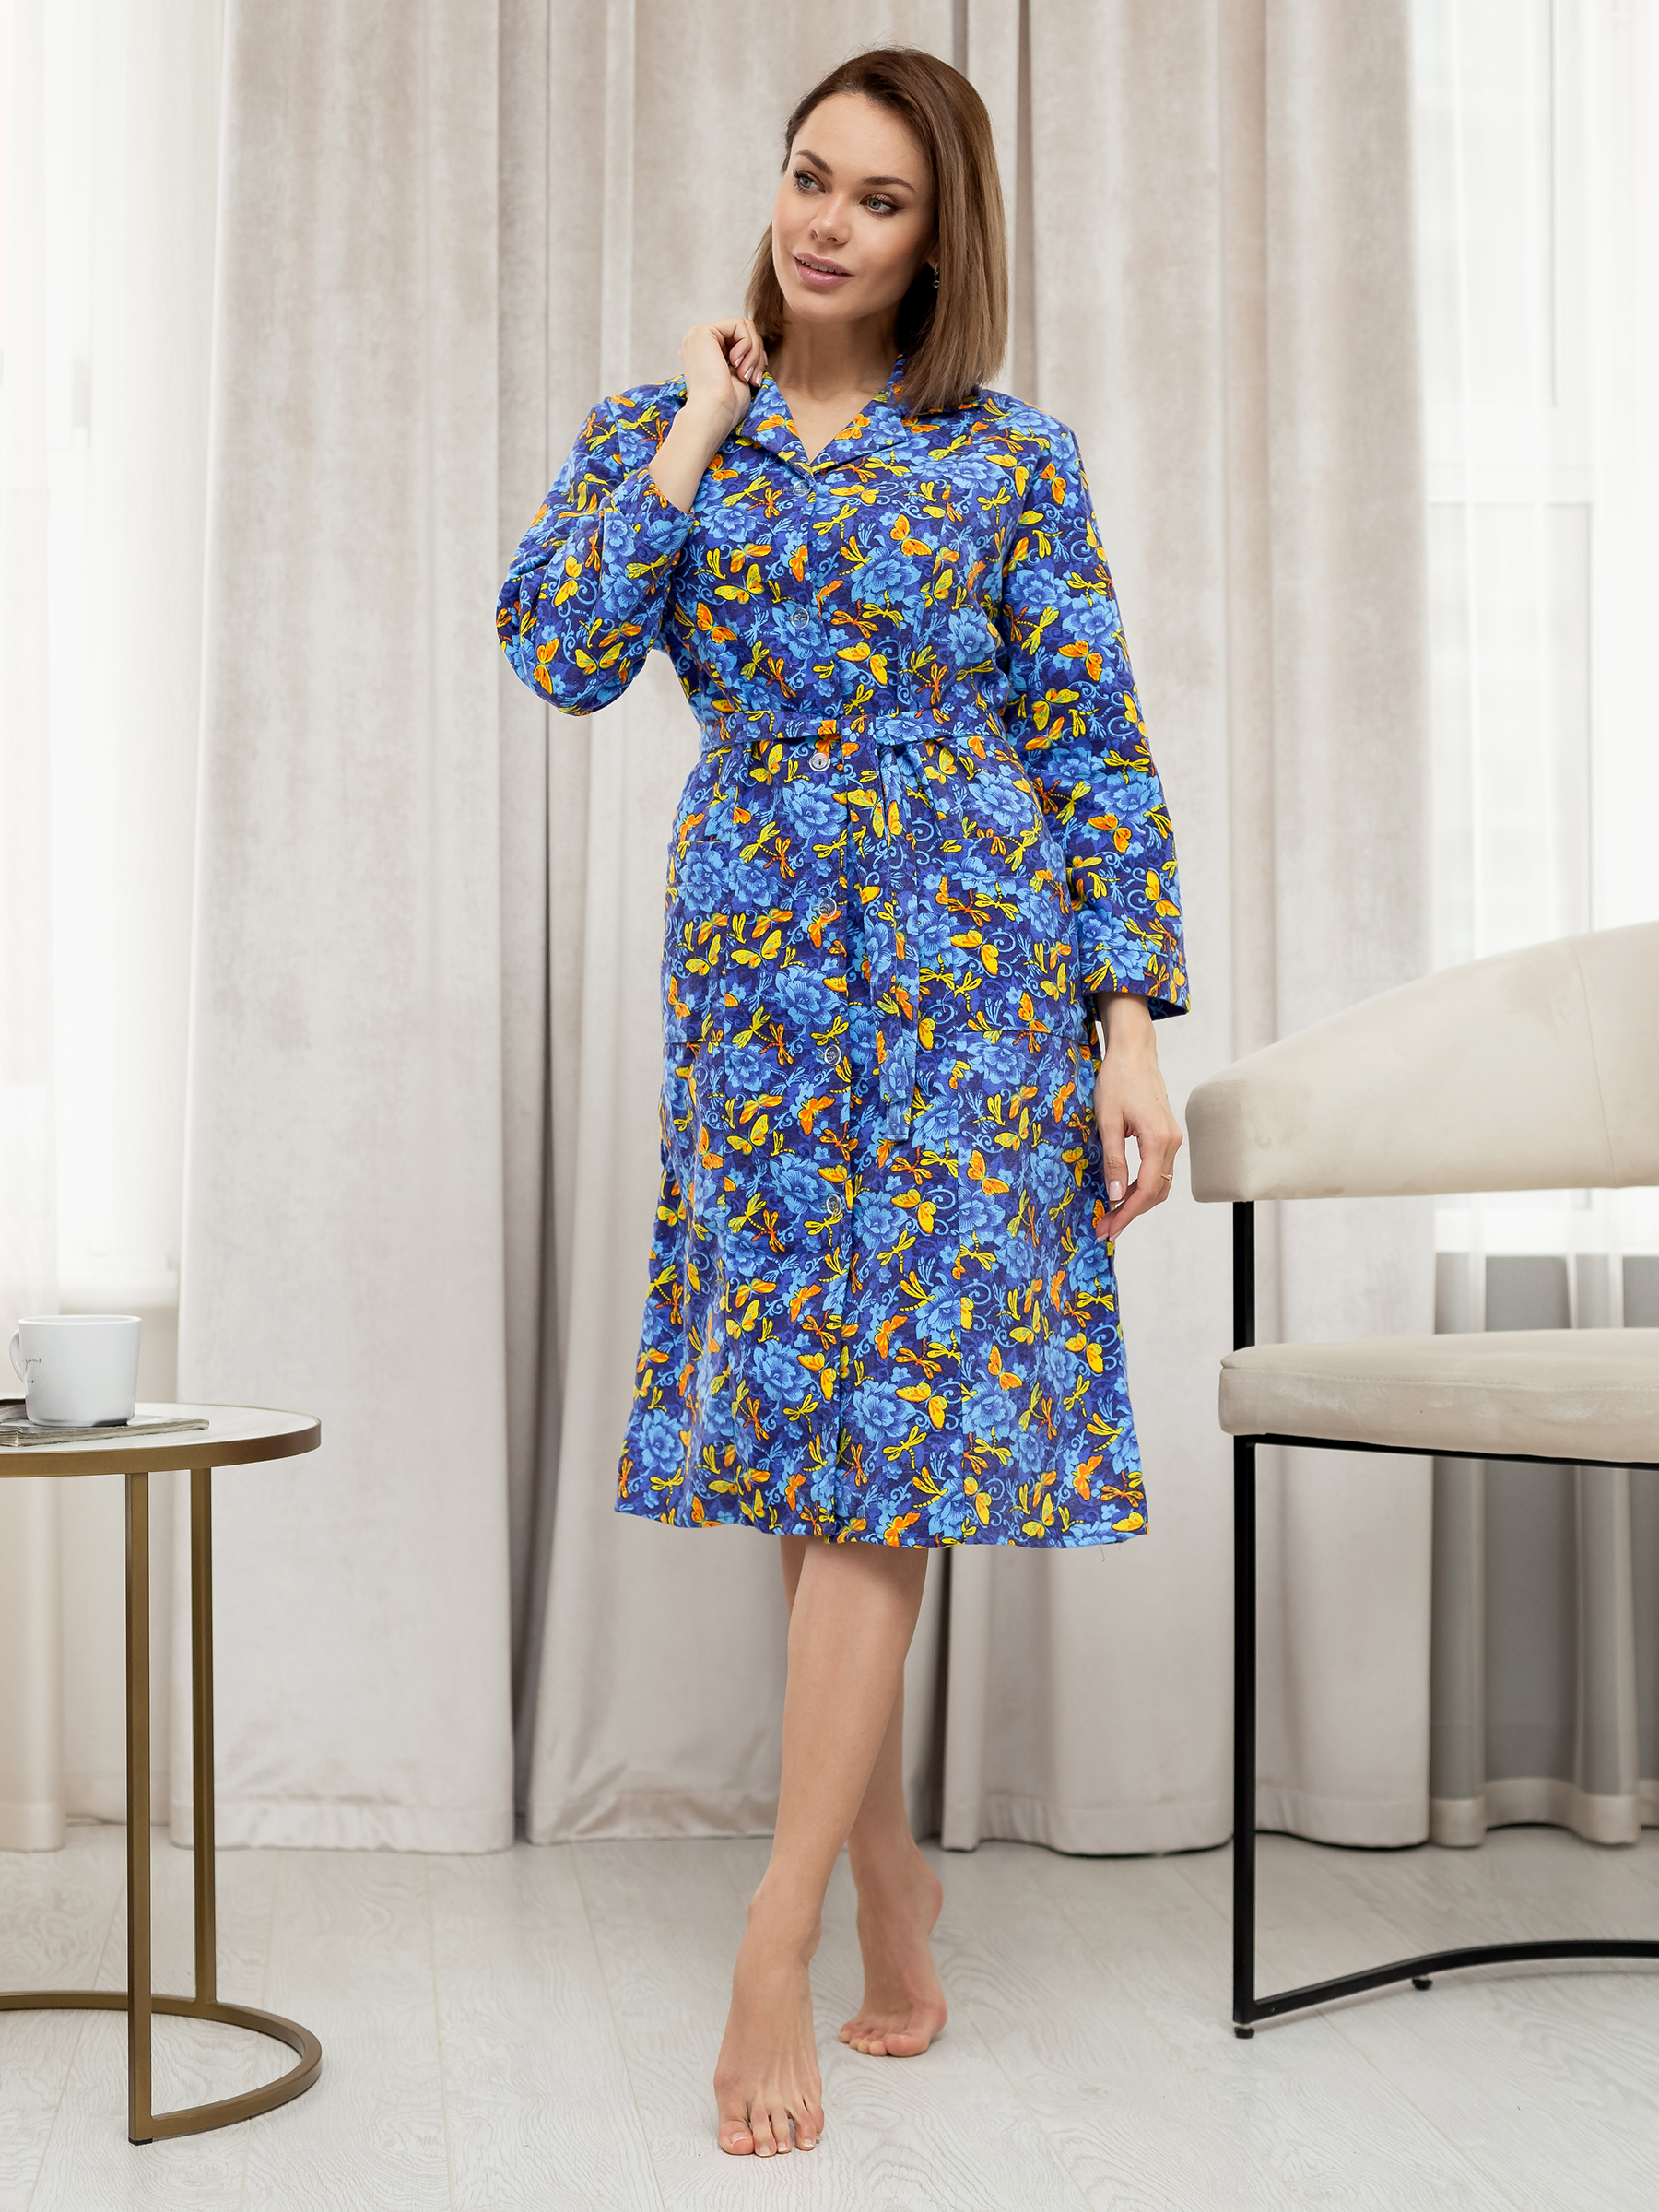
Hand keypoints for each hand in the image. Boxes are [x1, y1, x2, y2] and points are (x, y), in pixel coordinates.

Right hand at [677, 316, 767, 445]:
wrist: (712, 414)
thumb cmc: (726, 407)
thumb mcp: (739, 377)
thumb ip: (745, 359)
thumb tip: (758, 346)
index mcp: (705, 354)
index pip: (739, 341)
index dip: (755, 355)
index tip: (756, 378)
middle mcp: (699, 343)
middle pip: (743, 331)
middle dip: (756, 354)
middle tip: (753, 378)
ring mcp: (698, 335)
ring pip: (744, 327)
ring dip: (754, 352)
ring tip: (746, 375)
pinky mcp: (703, 331)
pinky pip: (740, 325)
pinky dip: (748, 345)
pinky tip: (737, 364)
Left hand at [1092, 993, 1181, 1233]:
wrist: (1134, 1052)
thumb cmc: (1118, 1081)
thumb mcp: (1107, 1121)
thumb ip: (1113, 1160)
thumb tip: (1114, 1196)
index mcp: (1159, 1140)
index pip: (1145, 1190)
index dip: (1126, 1213)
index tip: (1108, 1228)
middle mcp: (1173, 1142)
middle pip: (1156, 1192)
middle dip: (1130, 1213)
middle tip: (1105, 1228)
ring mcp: (1173, 1139)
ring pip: (1159, 1184)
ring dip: (1137, 1202)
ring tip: (1111, 1215)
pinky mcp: (1167, 1135)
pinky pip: (1158, 1170)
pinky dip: (1142, 1186)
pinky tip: (1122, 1192)